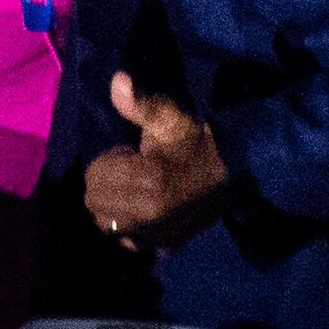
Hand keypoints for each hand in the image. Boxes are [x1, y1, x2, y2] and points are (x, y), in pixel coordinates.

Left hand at [81, 74, 225, 246]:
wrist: (234, 174)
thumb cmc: (198, 142)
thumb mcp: (172, 118)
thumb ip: (141, 104)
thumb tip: (118, 80)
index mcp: (149, 182)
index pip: (95, 176)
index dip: (108, 159)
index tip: (130, 153)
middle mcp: (149, 217)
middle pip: (94, 201)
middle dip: (105, 181)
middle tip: (131, 169)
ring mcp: (157, 236)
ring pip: (105, 223)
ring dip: (111, 204)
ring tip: (135, 188)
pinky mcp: (164, 247)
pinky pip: (126, 241)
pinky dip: (126, 227)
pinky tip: (141, 210)